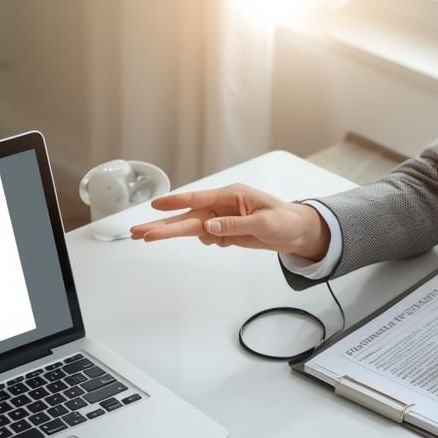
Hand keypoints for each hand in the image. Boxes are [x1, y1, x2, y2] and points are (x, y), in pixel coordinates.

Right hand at [128, 184, 330, 257]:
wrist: (299, 232)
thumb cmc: (286, 221)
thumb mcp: (264, 224)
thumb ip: (235, 226)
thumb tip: (209, 227)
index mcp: (231, 196)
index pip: (197, 200)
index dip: (175, 204)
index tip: (155, 207)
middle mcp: (222, 206)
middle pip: (186, 217)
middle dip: (161, 225)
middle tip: (138, 232)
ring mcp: (222, 219)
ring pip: (191, 228)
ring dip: (171, 234)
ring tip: (145, 237)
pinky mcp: (225, 231)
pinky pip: (208, 237)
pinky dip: (208, 241)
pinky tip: (220, 241)